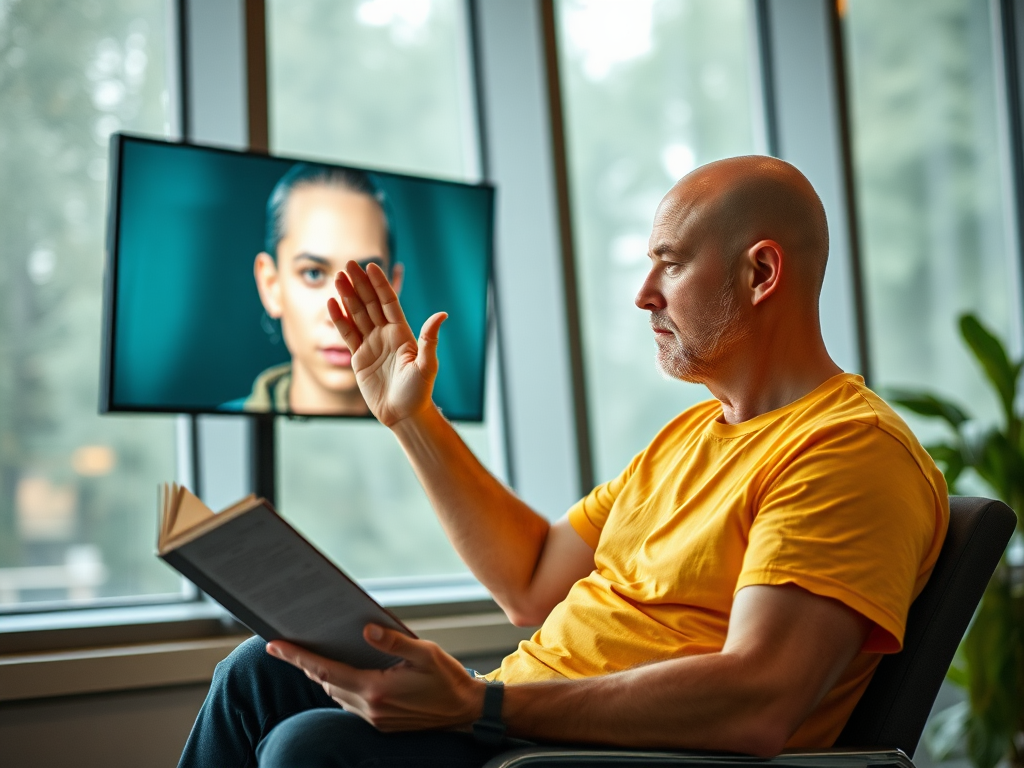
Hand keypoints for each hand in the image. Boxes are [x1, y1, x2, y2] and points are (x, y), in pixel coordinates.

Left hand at [266, 625, 485, 731]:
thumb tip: (366, 629)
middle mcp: (369, 709)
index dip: (297, 657)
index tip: (274, 645)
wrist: (466, 713)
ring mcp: (374, 719)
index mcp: (376, 690)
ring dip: (323, 675)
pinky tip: (343, 670)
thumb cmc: (448, 680)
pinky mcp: (380, 724)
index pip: (325, 671)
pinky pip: (350, 703)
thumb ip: (394, 641)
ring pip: (335, 693)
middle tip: (288, 642)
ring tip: (313, 652)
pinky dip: (341, 685)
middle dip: (306, 663)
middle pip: (325, 682)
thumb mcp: (426, 654)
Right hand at [327, 261, 446, 426]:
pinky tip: (331, 304)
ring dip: (347, 297)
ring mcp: (371, 344)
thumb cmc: (419, 392)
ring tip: (337, 278)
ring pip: (357, 315)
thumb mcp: (426, 365)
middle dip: (360, 284)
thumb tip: (441, 315)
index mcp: (403, 333)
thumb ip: (429, 339)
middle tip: (348, 264)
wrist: (403, 414)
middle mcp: (386, 334)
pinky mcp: (359, 357)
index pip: (389, 302)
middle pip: (370, 304)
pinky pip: (347, 334)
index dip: (380, 285)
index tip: (372, 266)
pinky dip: (339, 319)